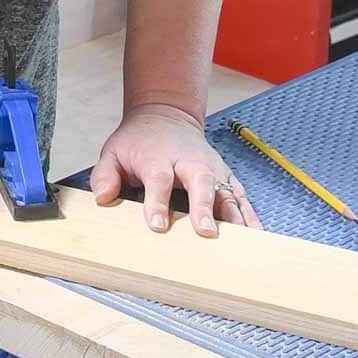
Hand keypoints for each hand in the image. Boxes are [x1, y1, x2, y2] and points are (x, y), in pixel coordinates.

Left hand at [90, 103, 260, 236]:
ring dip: (233, 215)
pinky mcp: (225, 176)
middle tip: (205, 232)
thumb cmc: (139, 141)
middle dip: (203, 207)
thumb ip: (105, 175)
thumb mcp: (113, 152)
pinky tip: (255, 234)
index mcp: (158, 157)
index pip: (159, 179)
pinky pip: (240, 195)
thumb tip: (102, 197)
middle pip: (200, 182)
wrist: (165, 116)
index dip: (157, 202)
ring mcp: (211, 168)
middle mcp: (189, 161)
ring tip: (239, 242)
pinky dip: (249, 214)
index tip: (157, 225)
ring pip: (225, 190)